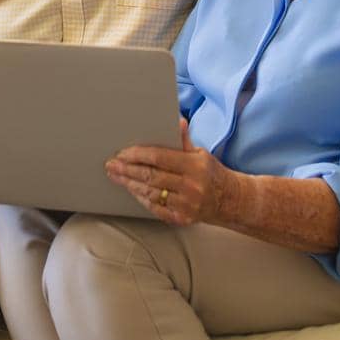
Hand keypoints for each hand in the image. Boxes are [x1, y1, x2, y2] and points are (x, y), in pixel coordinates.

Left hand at [105, 117, 227, 225]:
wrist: (229, 200)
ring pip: (150, 193)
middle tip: (111, 165)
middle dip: (127, 170)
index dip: (137, 154)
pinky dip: (142, 198)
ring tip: (116, 176)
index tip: (122, 153)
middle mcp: (191, 186)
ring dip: (130, 184)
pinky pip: (155, 208)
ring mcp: (186, 205)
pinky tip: (132, 190)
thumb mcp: (201, 153)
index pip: (159, 157)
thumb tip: (177, 120)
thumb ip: (184, 140)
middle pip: (151, 176)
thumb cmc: (210, 173)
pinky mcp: (182, 218)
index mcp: (195, 165)